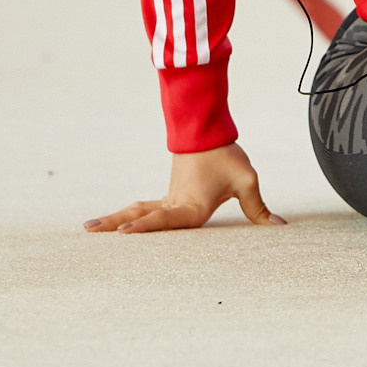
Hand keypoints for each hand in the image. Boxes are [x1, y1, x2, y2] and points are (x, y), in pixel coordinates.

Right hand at [85, 143, 284, 233]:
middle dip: (114, 226)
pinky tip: (119, 224)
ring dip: (115, 219)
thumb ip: (258, 208)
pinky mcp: (170, 194)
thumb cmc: (226, 156)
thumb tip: (279, 228)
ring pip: (137, 211)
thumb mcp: (246, 181)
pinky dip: (129, 217)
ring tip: (90, 229)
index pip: (164, 220)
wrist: (209, 132)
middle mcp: (175, 204)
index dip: (145, 228)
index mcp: (191, 206)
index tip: (123, 234)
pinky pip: (145, 208)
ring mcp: (169, 199)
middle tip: (87, 232)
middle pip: (139, 216)